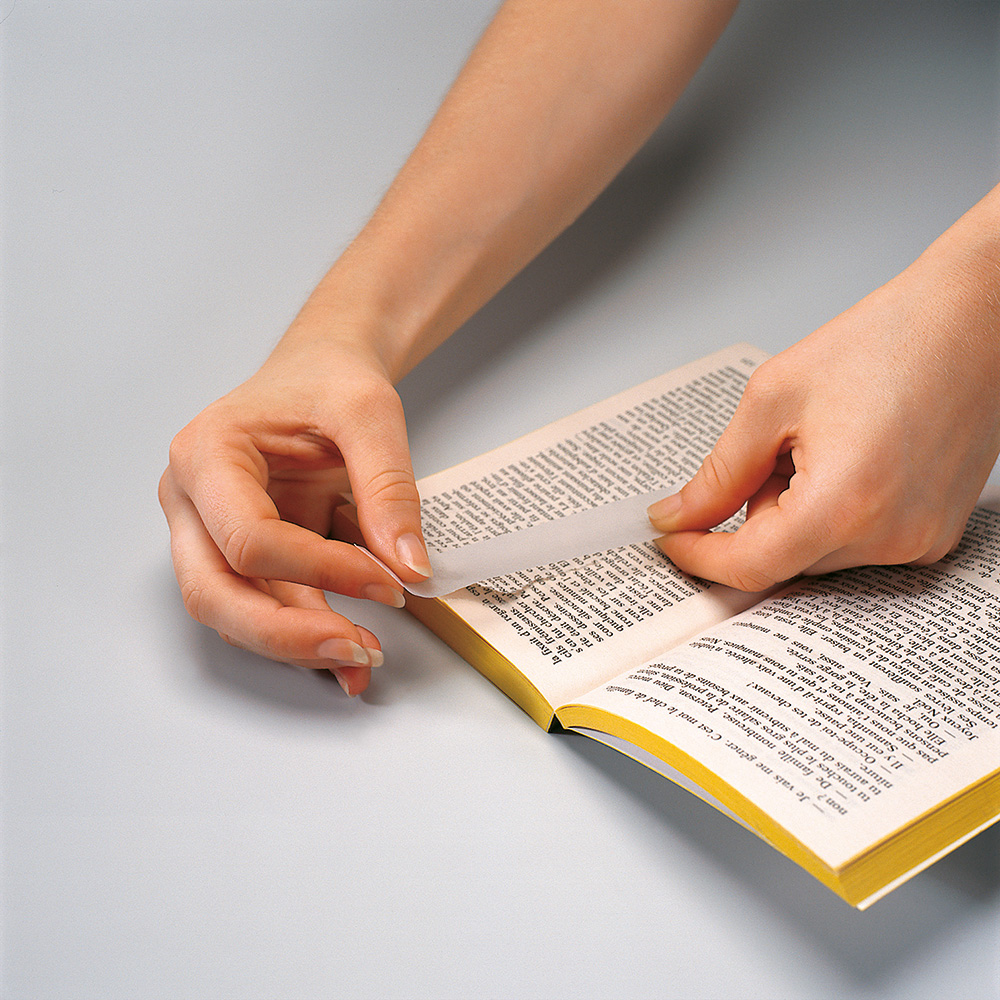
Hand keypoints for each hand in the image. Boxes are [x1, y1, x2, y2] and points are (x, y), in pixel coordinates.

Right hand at [159, 338, 431, 694]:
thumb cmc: (326, 378)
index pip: (249, 537)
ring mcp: (210, 531)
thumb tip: (408, 566)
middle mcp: (192, 500)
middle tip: (355, 650)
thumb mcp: (369, 413)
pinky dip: (308, 631)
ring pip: (235, 611)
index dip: (320, 571)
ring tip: (364, 656)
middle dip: (286, 634)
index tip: (387, 582)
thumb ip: (389, 488)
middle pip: (215, 593)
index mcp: (208, 454)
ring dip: (297, 643)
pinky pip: (266, 604)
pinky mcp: (243, 553)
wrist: (318, 371)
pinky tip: (350, 652)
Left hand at [649, 217, 999, 590]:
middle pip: (782, 559)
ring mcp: (919, 541)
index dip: (699, 554)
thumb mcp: (773, 400)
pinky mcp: (934, 535)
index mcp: (844, 505)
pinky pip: (856, 543)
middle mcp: (890, 537)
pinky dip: (833, 512)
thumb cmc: (887, 342)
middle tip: (776, 447)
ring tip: (825, 442)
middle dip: (758, 512)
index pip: (749, 566)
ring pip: (816, 553)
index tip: (672, 536)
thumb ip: (719, 473)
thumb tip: (679, 515)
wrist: (973, 320)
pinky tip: (851, 458)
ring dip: (797, 511)